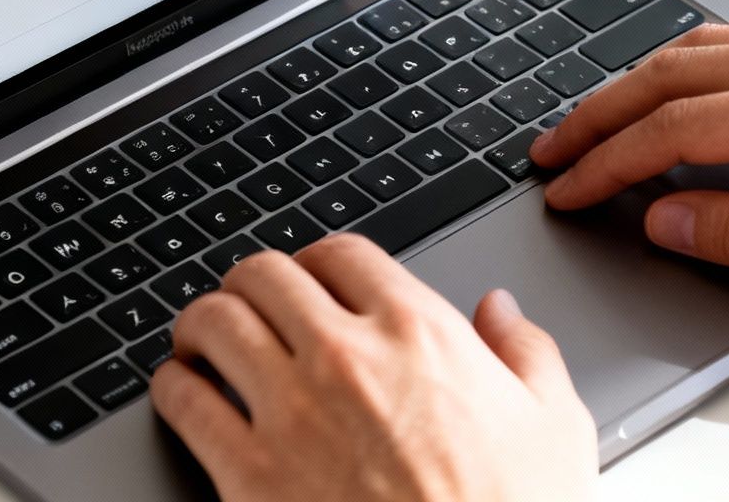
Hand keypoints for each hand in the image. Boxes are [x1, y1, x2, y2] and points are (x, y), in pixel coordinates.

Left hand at [149, 235, 595, 501]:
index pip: (343, 254)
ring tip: (201, 340)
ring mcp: (291, 412)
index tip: (312, 280)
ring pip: (213, 322)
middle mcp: (348, 356)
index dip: (319, 262)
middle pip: (265, 274)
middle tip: (250, 304)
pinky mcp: (248, 474)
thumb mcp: (555, 427)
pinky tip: (181, 394)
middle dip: (252, 284)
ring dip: (201, 324)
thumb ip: (526, 353)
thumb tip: (500, 311)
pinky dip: (172, 388)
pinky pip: (184, 401)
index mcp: (420, 333)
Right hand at [530, 18, 728, 312]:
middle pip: (678, 69)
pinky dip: (701, 58)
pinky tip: (691, 81)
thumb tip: (670, 217)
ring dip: (647, 78)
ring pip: (713, 42)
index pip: (677, 127)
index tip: (568, 185)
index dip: (610, 160)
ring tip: (604, 118)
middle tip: (557, 149)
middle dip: (605, 110)